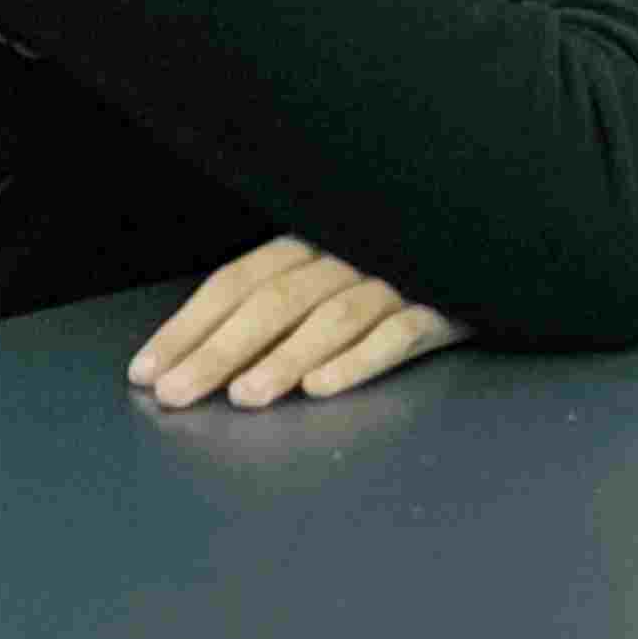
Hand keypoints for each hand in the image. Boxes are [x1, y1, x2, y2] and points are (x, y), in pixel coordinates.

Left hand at [127, 236, 468, 411]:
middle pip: (278, 300)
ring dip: (287, 356)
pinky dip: (360, 359)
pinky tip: (323, 387)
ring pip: (335, 316)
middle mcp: (352, 252)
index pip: (240, 281)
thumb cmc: (398, 269)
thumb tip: (194, 359)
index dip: (191, 324)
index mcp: (315, 241)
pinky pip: (400, 331)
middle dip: (221, 349)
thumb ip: (278, 303)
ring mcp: (401, 275)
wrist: (490, 247)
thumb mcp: (333, 273)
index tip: (146, 373)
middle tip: (177, 395)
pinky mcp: (447, 302)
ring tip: (247, 397)